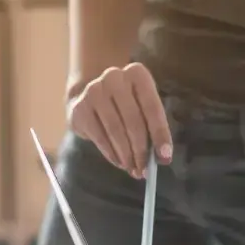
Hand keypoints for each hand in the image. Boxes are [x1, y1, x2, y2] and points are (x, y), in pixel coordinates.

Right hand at [68, 62, 171, 177]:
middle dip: (141, 150)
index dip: (160, 134)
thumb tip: (162, 158)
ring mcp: (94, 91)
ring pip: (115, 130)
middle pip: (133, 120)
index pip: (152, 107)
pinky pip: (99, 137)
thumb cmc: (125, 103)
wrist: (88, 93)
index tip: (165, 157)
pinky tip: (120, 163)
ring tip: (134, 169)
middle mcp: (114, 77)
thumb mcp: (141, 105)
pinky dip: (112, 154)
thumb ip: (152, 127)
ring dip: (127, 155)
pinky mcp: (80, 108)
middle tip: (146, 171)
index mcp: (137, 73)